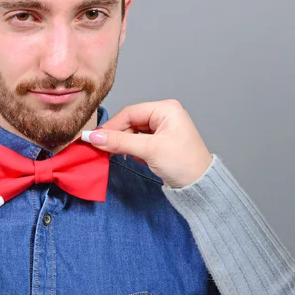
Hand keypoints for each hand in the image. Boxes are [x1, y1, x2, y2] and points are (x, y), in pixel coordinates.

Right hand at [84, 100, 212, 187]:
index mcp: (166, 109)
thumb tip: (93, 136)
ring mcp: (163, 129)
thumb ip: (120, 142)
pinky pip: (139, 142)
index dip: (111, 126)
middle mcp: (164, 115)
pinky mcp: (161, 143)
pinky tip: (134, 159)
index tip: (93, 138)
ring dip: (125, 144)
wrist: (201, 185)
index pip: (130, 112)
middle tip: (102, 149)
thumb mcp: (149, 150)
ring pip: (133, 133)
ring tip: (119, 155)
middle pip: (130, 122)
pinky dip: (133, 150)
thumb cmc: (183, 163)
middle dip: (117, 136)